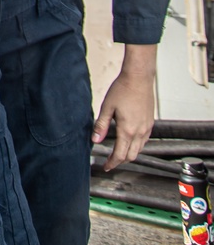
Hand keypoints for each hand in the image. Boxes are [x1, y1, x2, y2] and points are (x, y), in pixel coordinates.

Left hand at [92, 44, 156, 169]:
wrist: (139, 77)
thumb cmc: (122, 89)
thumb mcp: (107, 107)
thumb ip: (101, 125)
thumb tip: (95, 140)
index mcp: (127, 130)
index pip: (120, 154)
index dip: (112, 163)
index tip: (106, 167)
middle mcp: (140, 132)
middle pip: (131, 156)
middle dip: (120, 161)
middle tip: (111, 162)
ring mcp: (147, 128)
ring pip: (139, 149)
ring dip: (129, 154)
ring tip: (119, 152)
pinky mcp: (150, 123)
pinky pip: (144, 141)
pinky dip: (137, 145)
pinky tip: (130, 140)